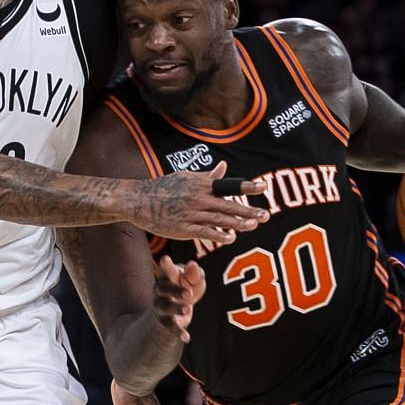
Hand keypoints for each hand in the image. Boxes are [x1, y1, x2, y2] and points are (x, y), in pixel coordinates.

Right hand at [131, 163, 270, 241]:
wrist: (139, 200)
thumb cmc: (165, 187)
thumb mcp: (186, 177)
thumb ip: (208, 176)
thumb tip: (224, 166)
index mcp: (200, 184)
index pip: (228, 185)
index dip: (246, 186)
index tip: (264, 187)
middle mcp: (198, 198)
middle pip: (228, 205)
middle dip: (248, 210)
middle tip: (266, 215)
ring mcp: (190, 213)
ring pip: (219, 220)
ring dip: (238, 224)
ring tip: (253, 226)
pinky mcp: (183, 228)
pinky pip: (204, 232)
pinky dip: (218, 235)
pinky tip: (231, 238)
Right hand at [152, 256, 205, 341]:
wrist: (175, 312)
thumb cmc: (186, 288)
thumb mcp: (194, 280)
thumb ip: (195, 273)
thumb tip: (193, 265)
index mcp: (168, 276)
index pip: (165, 269)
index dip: (165, 264)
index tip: (165, 259)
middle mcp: (160, 290)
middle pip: (162, 288)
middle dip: (174, 290)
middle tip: (188, 293)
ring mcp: (161, 306)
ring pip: (165, 307)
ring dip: (177, 308)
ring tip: (188, 309)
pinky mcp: (165, 321)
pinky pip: (170, 327)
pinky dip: (178, 332)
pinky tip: (187, 338)